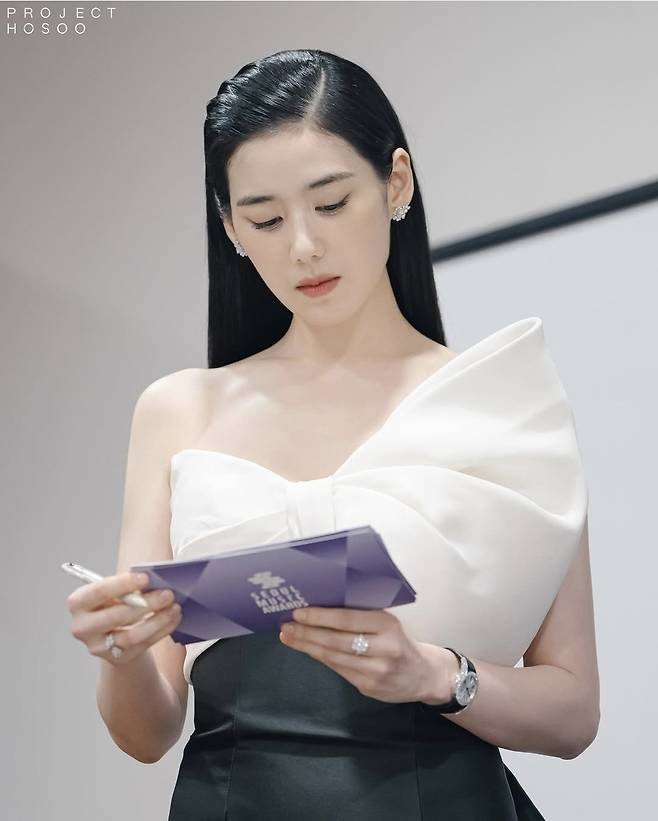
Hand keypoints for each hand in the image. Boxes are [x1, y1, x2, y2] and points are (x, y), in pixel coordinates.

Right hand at [67, 571, 181, 664]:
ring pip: (132, 636)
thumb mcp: (114, 591)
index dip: (123, 584)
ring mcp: (99, 647)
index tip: (146, 578)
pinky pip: (143, 645)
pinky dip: (162, 630)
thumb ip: (127, 586)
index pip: (99, 592)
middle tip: (167, 594)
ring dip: (158, 620)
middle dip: (146, 603)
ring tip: (174, 607)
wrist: (113, 631)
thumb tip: (155, 580)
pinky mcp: (117, 658)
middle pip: (117, 616)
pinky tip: (173, 618)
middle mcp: (83, 627)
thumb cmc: (114, 603)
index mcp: (78, 603)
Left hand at [279, 606, 451, 703]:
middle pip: (336, 640)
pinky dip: (321, 659)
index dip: (320, 616)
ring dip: (308, 647)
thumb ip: (362, 618)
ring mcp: (376, 671)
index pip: (348, 620)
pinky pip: (338, 670)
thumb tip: (321, 609)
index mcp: (388, 625)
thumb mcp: (388, 623)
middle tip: (286, 626)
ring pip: (334, 658)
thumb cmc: (400, 641)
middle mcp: (383, 649)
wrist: (424, 675)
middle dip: (307, 633)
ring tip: (289, 637)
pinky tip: (308, 650)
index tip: (298, 612)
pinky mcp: (369, 687)